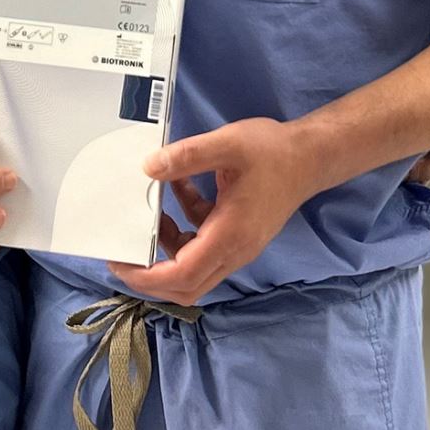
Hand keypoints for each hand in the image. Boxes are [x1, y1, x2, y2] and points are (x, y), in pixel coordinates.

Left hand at [107, 117, 314, 306]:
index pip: (181, 276)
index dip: (145, 278)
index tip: (119, 262)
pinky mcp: (237, 236)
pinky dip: (184, 228)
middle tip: (122, 253)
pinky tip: (178, 191)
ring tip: (149, 215)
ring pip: (192, 268)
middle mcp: (234, 250)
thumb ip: (186, 156)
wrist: (310, 157)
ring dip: (166, 247)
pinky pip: (203, 245)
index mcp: (229, 235)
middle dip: (149, 276)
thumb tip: (148, 167)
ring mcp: (237, 246)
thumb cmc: (273, 152)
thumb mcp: (227, 144)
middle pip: (185, 286)